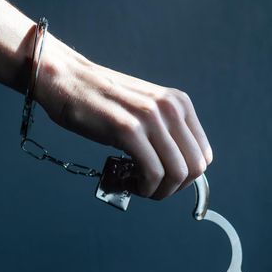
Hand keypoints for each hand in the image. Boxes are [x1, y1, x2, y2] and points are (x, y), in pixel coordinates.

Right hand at [34, 36, 212, 199]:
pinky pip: (152, 173)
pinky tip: (129, 182)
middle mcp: (170, 108)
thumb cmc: (99, 100)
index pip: (203, 154)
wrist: (67, 80)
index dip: (186, 177)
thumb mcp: (144, 110)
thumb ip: (163, 132)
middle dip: (174, 188)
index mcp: (178, 103)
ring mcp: (150, 118)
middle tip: (151, 189)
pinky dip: (144, 188)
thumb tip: (175, 169)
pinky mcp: (128, 130)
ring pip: (176, 174)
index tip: (164, 181)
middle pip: (194, 168)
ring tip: (138, 187)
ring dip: (158, 191)